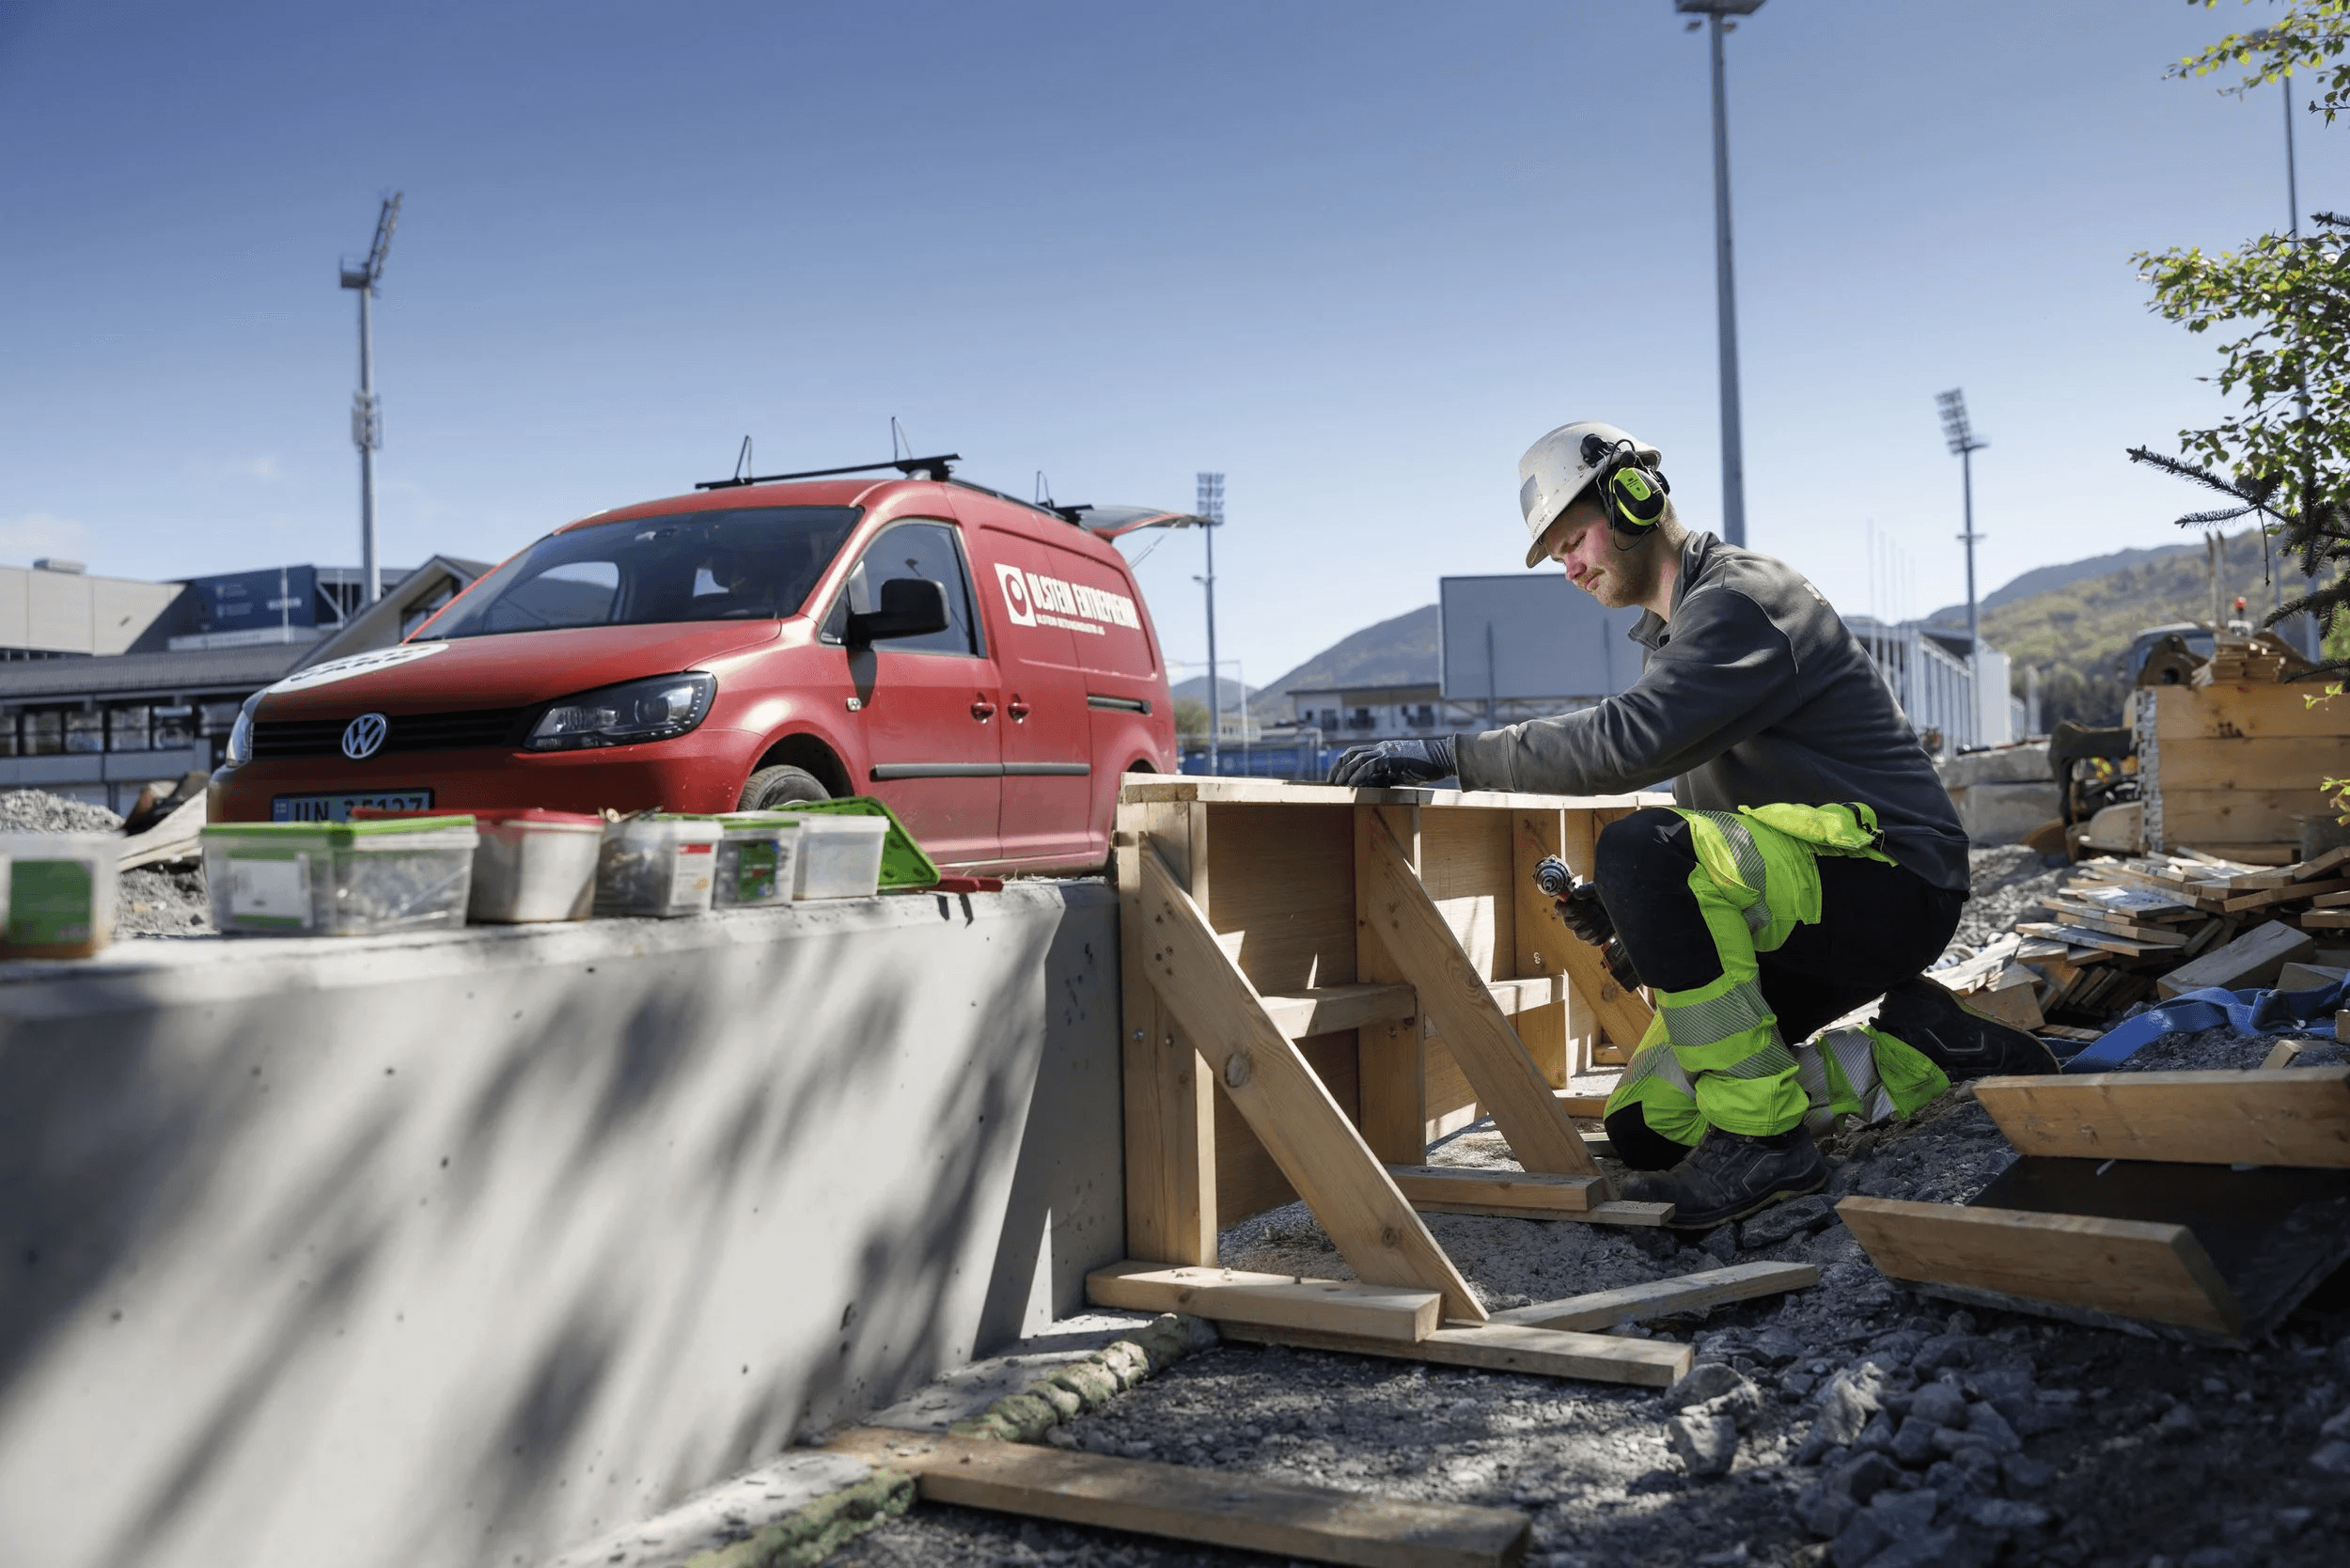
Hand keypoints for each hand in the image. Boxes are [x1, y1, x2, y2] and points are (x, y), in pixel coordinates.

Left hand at [1327, 736, 1456, 787]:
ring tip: (1337, 786)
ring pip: (1357, 759)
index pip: (1355, 754)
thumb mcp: (1401, 772)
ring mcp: (1386, 751)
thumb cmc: (1426, 766)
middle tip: (1329, 783)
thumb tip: (1370, 787)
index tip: (1335, 778)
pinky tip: (1352, 784)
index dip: (1342, 764)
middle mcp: (1381, 748)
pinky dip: (1359, 775)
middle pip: (1350, 754)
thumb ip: (1386, 776)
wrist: (1443, 757)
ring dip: (1345, 773)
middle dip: (1337, 768)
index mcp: (1382, 750)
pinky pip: (1370, 765)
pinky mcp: (1393, 758)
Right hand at [1561, 881, 1614, 946]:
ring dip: (1594, 924)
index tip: (1575, 908)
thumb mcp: (1597, 887)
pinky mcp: (1593, 938)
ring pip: (1580, 935)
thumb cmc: (1606, 893)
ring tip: (1602, 914)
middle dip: (1584, 916)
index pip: (1559, 910)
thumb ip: (1586, 889)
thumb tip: (1575, 893)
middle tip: (1596, 908)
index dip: (1565, 910)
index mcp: (1570, 903)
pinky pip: (1594, 941)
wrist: (1620, 903)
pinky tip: (1608, 923)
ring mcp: (1582, 930)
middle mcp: (1572, 918)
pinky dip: (1603, 933)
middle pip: (1568, 924)